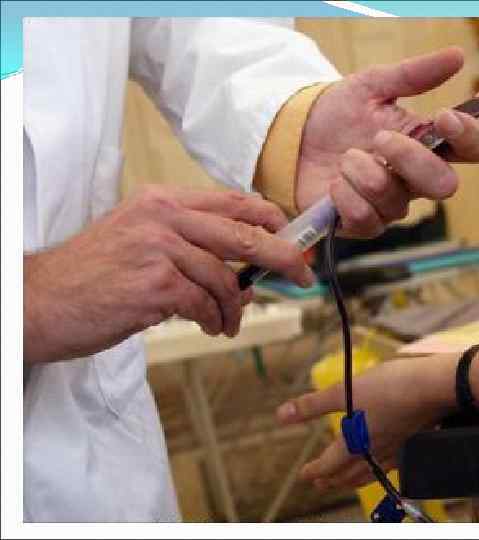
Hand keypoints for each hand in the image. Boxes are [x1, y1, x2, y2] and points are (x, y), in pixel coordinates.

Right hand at [23, 186, 314, 362]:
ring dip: (236, 307)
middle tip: (303, 276)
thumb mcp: (143, 246)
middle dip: (282, 257)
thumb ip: (194, 254)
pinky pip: (205, 303)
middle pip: (243, 233)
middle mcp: (163, 216)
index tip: (292, 238)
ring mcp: (158, 249)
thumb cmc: (93, 276)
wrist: (39, 300)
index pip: (233, 201)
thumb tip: (246, 282)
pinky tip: (211, 327)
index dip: (271, 219)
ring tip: (228, 323)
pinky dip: (215, 319)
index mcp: (163, 201)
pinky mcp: (153, 284)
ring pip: (225, 278)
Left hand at [276, 354, 457, 489]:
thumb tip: (280, 415)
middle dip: (331, 480)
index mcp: (354, 444)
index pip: (328, 465)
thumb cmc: (388, 387)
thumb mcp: (345, 391)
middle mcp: (373, 453)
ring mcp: (395, 450)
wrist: (433, 387)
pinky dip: (378, 471)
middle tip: (320, 483)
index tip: (305, 475)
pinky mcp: (411, 443)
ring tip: (345, 480)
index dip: (314, 471)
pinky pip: (390, 467)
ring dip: (352, 479)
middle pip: (348, 474)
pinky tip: (383, 464)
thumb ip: (313, 405)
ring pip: (369, 473)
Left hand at [297, 47, 478, 237]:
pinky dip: (344, 195)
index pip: (471, 150)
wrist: (293, 138)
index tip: (443, 116)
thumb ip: (412, 74)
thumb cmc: (337, 114)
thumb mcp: (371, 86)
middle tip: (379, 138)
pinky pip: (365, 217)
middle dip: (411, 160)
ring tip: (344, 157)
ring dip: (363, 173)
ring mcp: (390, 204)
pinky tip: (333, 183)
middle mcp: (415, 179)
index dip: (468, 137)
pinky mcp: (363, 224)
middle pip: (445, 186)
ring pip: (397, 202)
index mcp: (427, 144)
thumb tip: (457, 55)